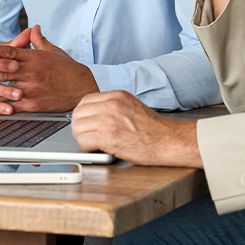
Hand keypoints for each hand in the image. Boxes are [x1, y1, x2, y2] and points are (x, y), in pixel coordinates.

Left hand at [0, 25, 98, 114]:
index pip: (10, 52)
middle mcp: (31, 73)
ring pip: (4, 90)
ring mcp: (32, 90)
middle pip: (2, 71)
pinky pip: (12, 107)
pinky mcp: (34, 105)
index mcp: (35, 58)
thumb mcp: (54, 51)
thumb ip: (39, 40)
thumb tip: (33, 28)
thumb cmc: (69, 69)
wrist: (83, 88)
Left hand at [71, 90, 201, 166]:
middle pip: (78, 113)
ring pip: (77, 127)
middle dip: (79, 126)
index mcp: (117, 95)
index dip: (83, 114)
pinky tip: (97, 148)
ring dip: (81, 137)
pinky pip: (84, 140)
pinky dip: (87, 146)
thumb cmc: (153, 129)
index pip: (85, 100)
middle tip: (86, 135)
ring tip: (92, 143)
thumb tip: (95, 114)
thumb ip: (113, 106)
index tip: (86, 122)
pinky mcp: (109, 137)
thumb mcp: (132, 106)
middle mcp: (111, 104)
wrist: (167, 140)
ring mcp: (109, 120)